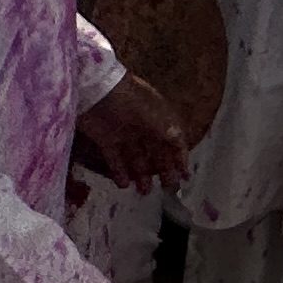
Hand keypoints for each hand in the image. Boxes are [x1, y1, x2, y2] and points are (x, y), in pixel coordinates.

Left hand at [75, 75, 187, 191]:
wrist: (97, 90)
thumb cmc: (131, 100)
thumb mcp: (157, 116)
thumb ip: (170, 133)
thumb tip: (182, 147)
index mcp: (159, 117)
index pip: (174, 140)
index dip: (180, 157)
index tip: (185, 177)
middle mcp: (143, 125)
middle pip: (156, 151)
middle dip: (163, 169)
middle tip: (167, 189)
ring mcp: (124, 133)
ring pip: (136, 157)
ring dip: (141, 174)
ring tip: (144, 192)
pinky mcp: (105, 139)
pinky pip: (115, 159)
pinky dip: (119, 172)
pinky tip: (124, 185)